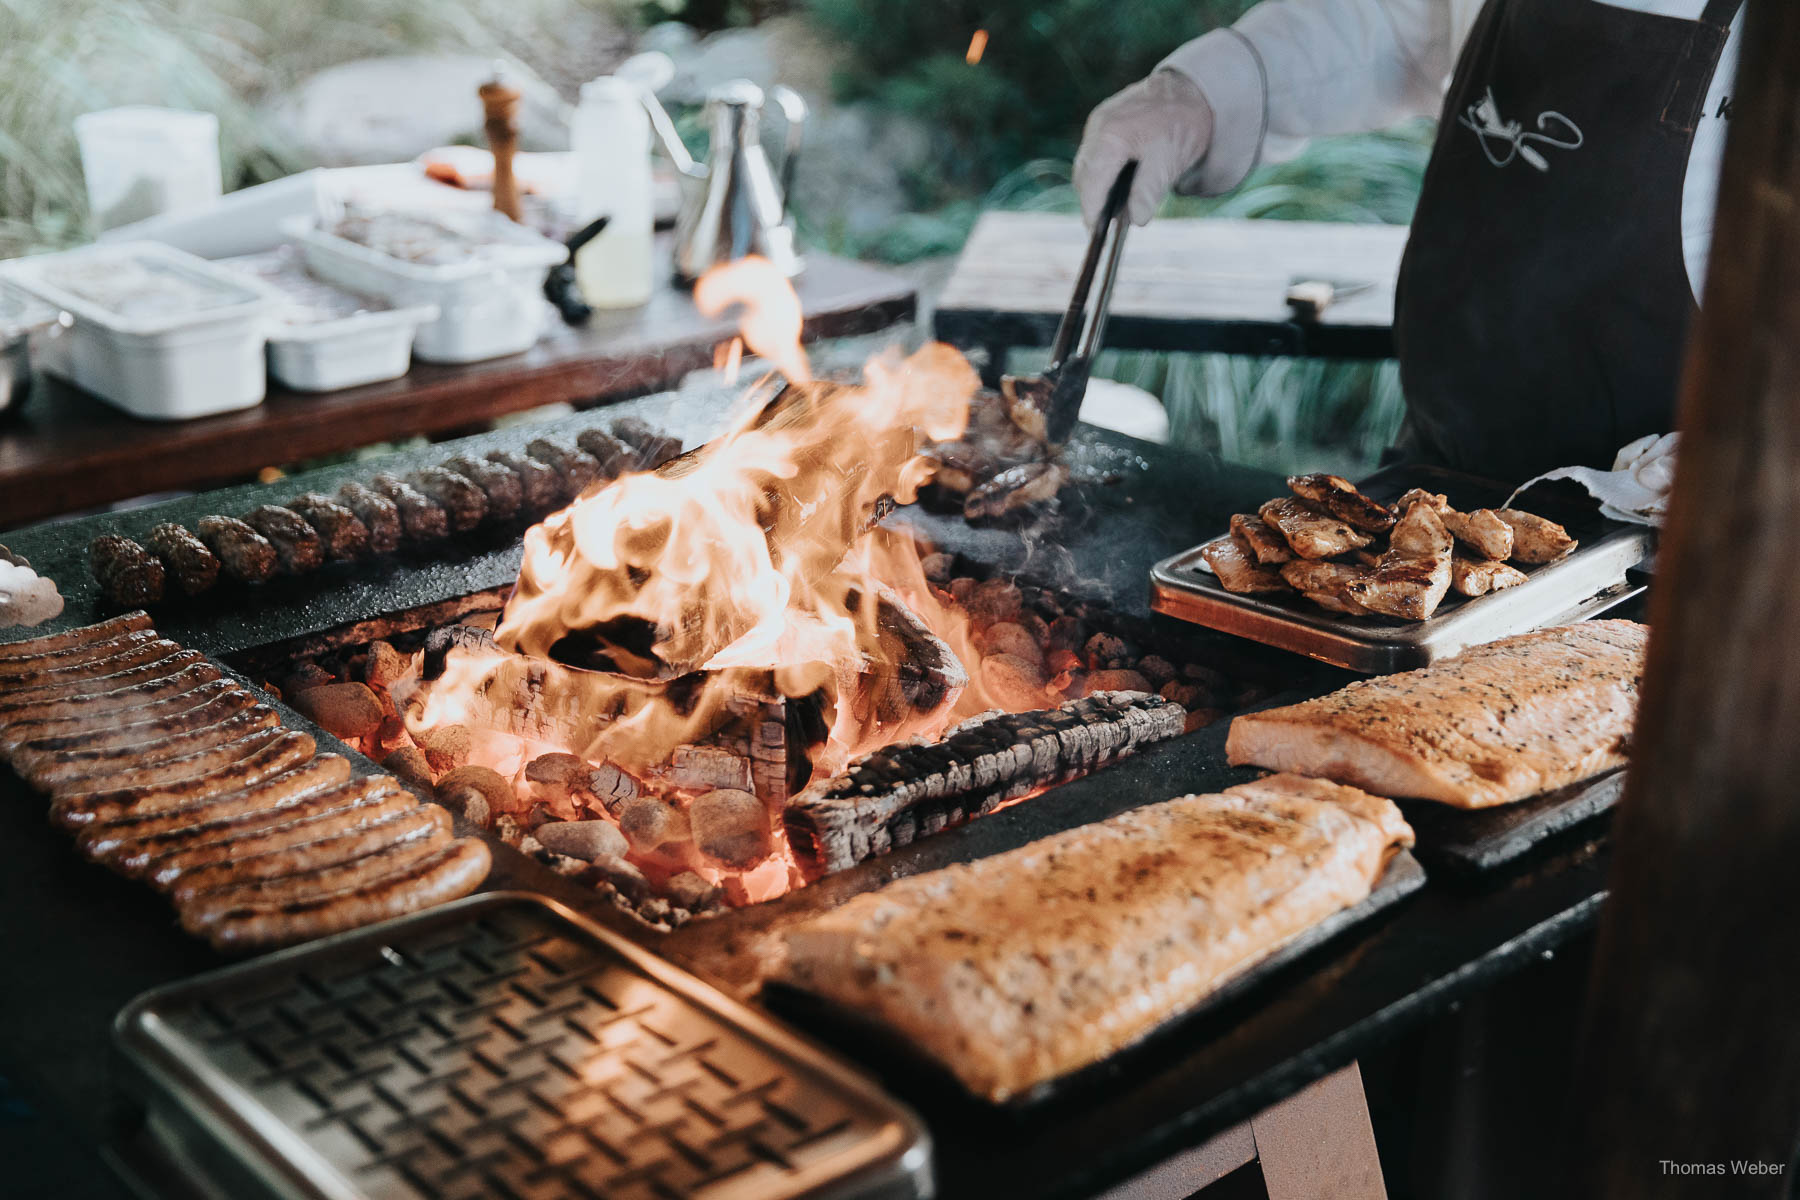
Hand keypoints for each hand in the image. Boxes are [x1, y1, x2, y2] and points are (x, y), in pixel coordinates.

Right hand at [1073, 70, 1214, 226]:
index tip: (1096, 231)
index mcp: (1110, 136)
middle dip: (1093, 200)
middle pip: (1084, 175)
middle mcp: (1098, 126)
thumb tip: (1136, 219)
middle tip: (1108, 223)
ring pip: (1087, 165)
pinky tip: (1119, 183)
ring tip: (1115, 206)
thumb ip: (1149, 190)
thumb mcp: (1170, 159)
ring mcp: (1098, 122)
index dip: (1091, 210)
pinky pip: (1096, 153)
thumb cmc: (1183, 122)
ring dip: (1098, 186)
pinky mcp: (1104, 122)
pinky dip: (1103, 172)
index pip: (1090, 183)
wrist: (1193, 89)